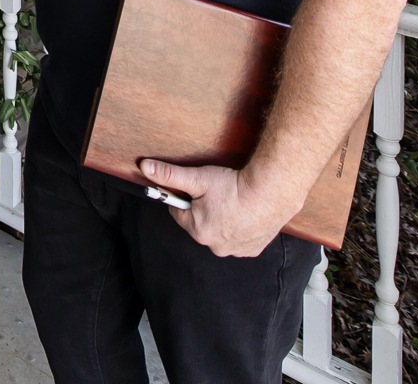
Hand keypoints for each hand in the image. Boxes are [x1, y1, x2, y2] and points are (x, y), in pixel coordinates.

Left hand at [138, 158, 303, 257]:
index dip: (185, 198)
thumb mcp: (198, 178)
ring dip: (222, 221)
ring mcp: (235, 250)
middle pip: (200, 225)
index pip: (179, 213)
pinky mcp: (252, 250)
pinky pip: (239, 240)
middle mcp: (215, 246)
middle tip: (217, 195)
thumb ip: (169, 175)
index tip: (196, 190)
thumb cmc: (235, 186)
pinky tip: (245, 215)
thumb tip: (145, 168)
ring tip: (233, 204)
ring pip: (219, 233)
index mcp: (198, 230)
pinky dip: (240, 229)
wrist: (273, 193)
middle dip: (204, 211)